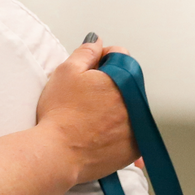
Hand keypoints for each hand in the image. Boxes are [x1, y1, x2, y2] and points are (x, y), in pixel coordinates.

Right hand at [36, 36, 138, 183]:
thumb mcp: (65, 72)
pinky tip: (95, 135)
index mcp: (122, 78)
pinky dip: (116, 133)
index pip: (119, 57)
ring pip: (127, 108)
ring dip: (112, 110)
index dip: (99, 61)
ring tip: (87, 120)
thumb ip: (86, 52)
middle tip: (83, 100)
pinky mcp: (133, 148)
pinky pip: (129, 134)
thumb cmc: (59, 114)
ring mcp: (137, 126)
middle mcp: (135, 101)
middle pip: (124, 84)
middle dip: (107, 87)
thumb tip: (97, 41)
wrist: (57, 153)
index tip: (86, 74)